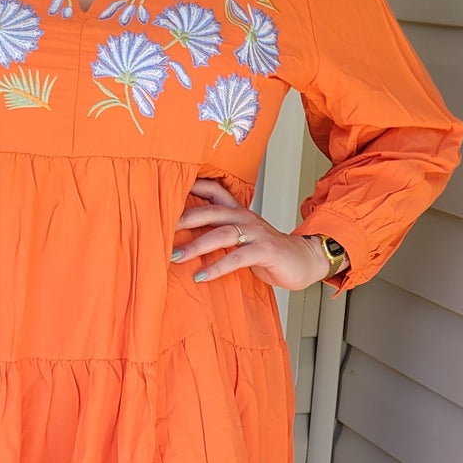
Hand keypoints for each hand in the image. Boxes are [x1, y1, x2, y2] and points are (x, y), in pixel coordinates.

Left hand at [170, 176, 331, 291]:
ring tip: (175, 257)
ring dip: (196, 246)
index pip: (214, 191)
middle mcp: (245, 218)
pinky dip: (217, 267)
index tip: (167, 190)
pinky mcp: (265, 251)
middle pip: (210, 211)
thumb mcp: (240, 237)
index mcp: (237, 212)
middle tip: (160, 228)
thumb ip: (218, 233)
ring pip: (221, 234)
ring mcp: (256, 233)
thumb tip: (183, 238)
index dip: (193, 186)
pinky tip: (201, 276)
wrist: (302, 260)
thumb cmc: (267, 251)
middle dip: (184, 219)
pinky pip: (237, 257)